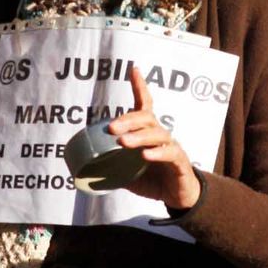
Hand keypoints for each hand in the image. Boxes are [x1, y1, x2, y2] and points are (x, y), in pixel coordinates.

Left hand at [109, 67, 202, 209]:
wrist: (179, 197)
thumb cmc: (154, 180)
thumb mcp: (129, 173)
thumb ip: (113, 168)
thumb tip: (88, 170)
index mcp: (148, 134)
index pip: (145, 105)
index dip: (140, 87)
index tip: (134, 70)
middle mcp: (160, 136)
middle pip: (147, 118)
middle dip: (128, 120)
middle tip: (111, 128)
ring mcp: (172, 147)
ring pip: (157, 134)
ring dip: (139, 137)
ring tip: (123, 142)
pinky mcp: (180, 162)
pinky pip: (170, 153)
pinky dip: (157, 153)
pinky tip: (145, 156)